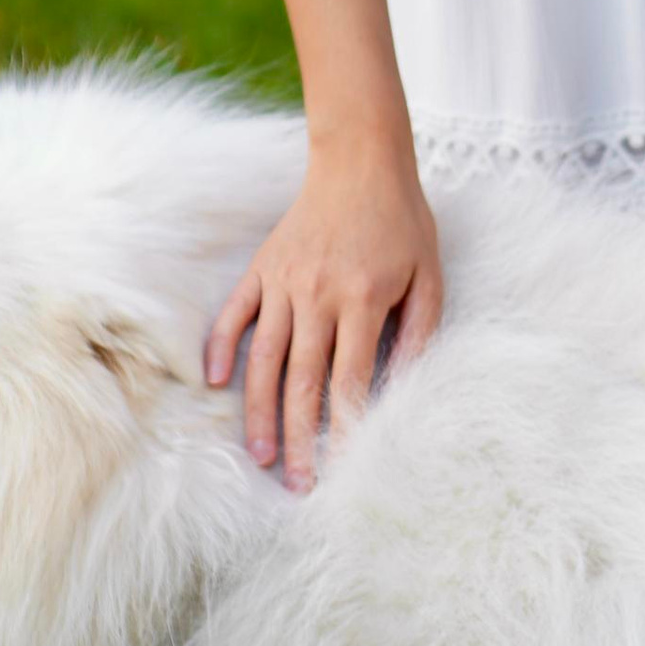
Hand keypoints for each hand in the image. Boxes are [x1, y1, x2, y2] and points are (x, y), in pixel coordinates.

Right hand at [204, 129, 444, 486]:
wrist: (361, 161)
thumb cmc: (403, 223)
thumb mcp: (429, 276)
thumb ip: (420, 333)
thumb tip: (406, 388)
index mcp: (363, 300)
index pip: (350, 380)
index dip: (345, 429)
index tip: (341, 469)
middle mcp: (318, 295)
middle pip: (303, 382)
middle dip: (300, 439)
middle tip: (296, 484)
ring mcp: (284, 282)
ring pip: (266, 358)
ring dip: (261, 410)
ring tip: (260, 455)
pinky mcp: (262, 268)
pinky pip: (236, 314)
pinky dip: (221, 346)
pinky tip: (215, 382)